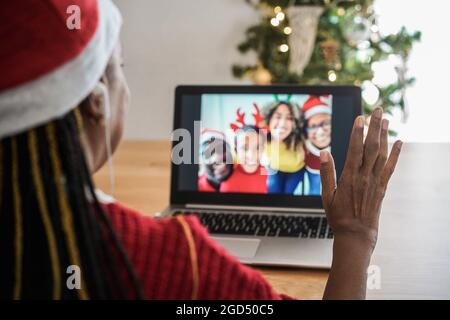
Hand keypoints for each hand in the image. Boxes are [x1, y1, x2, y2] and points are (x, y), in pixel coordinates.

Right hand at [320, 107, 401, 248]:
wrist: (356, 235)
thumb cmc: (338, 216)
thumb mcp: (326, 196)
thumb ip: (326, 173)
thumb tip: (324, 152)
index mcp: (349, 177)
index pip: (355, 149)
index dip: (358, 133)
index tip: (360, 118)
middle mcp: (365, 177)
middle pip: (371, 147)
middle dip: (375, 127)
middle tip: (377, 110)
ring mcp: (375, 181)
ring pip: (382, 154)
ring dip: (384, 136)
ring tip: (386, 120)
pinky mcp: (382, 187)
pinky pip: (390, 167)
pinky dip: (395, 154)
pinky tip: (399, 143)